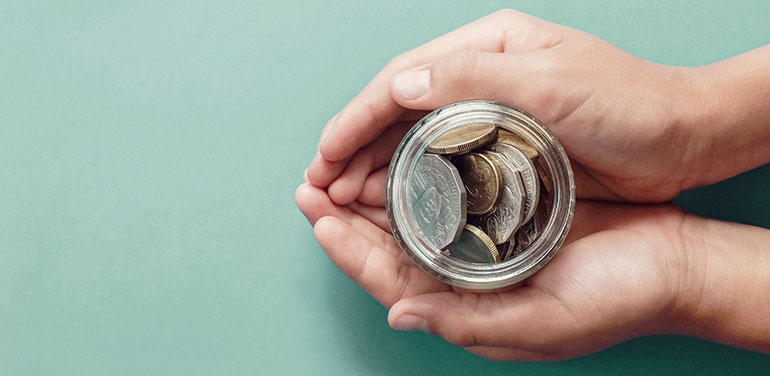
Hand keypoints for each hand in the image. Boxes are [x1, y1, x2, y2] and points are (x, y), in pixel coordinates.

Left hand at [296, 182, 694, 360]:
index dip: (347, 249)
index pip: (389, 278)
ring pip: (411, 219)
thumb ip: (468, 322)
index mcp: (467, 306)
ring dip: (372, 194)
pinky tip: (397, 158)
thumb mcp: (542, 324)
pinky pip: (447, 194)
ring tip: (339, 168)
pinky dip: (417, 178)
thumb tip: (399, 314)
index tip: (317, 215)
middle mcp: (466, 276)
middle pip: (389, 247)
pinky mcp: (505, 211)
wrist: (672, 262)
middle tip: (310, 184)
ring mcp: (483, 243)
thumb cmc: (615, 299)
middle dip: (345, 218)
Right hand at [306, 9, 709, 202]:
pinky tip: (391, 200)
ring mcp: (491, 112)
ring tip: (343, 196)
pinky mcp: (504, 147)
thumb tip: (402, 84)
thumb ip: (476, 80)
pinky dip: (412, 180)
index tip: (326, 152)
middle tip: (321, 183)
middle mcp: (483, 76)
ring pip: (415, 137)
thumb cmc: (630, 104)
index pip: (404, 78)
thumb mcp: (554, 85)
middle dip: (355, 144)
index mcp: (489, 48)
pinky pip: (443, 162)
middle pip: (400, 108)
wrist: (684, 137)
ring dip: (376, 165)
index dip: (357, 115)